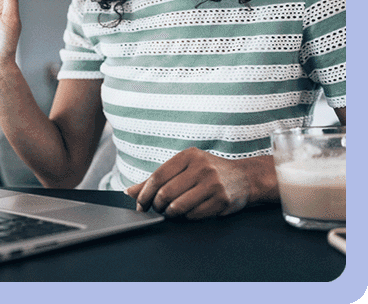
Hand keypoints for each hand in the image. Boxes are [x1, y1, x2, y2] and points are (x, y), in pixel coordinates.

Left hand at [125, 148, 252, 219]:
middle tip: (155, 209)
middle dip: (156, 206)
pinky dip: (185, 218)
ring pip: (178, 207)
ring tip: (169, 212)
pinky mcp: (221, 200)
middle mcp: (201, 167)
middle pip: (165, 193)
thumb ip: (157, 179)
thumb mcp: (184, 167)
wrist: (244, 177)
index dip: (144, 193)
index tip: (139, 204)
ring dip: (169, 214)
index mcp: (188, 155)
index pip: (157, 176)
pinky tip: (187, 213)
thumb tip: (129, 191)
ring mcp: (213, 183)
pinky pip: (193, 215)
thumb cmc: (208, 171)